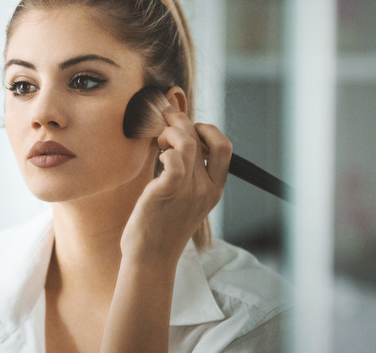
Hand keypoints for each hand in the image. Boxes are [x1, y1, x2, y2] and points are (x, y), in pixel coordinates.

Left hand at [120, 105, 231, 263]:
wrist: (151, 258)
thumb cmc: (162, 227)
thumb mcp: (186, 200)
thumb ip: (189, 176)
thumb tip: (179, 143)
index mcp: (214, 189)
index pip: (224, 147)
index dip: (208, 130)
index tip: (188, 129)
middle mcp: (206, 189)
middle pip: (201, 138)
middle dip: (182, 120)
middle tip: (165, 117)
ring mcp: (188, 191)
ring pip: (187, 142)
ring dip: (170, 130)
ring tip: (158, 139)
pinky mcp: (167, 193)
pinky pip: (174, 161)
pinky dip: (165, 151)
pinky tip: (157, 157)